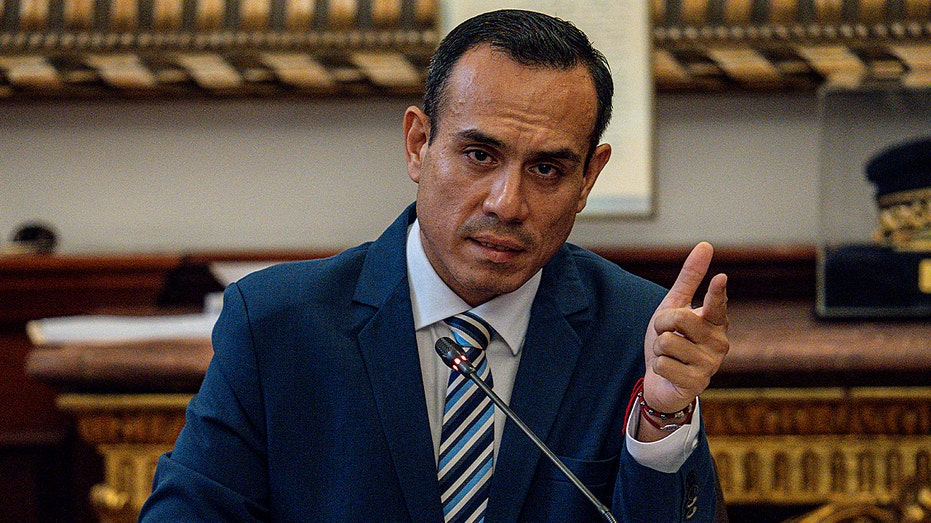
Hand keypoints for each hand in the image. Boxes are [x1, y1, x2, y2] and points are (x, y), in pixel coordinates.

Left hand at [641, 242, 728, 425]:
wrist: (662, 380)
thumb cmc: (671, 338)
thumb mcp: (675, 306)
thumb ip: (690, 278)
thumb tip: (706, 245)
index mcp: (716, 322)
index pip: (716, 304)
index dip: (716, 292)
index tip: (719, 278)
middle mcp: (719, 343)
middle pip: (678, 318)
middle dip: (662, 325)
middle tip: (666, 335)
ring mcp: (710, 365)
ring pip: (667, 342)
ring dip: (659, 348)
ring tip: (669, 355)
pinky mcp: (696, 384)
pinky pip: (663, 364)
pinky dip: (658, 367)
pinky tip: (670, 372)